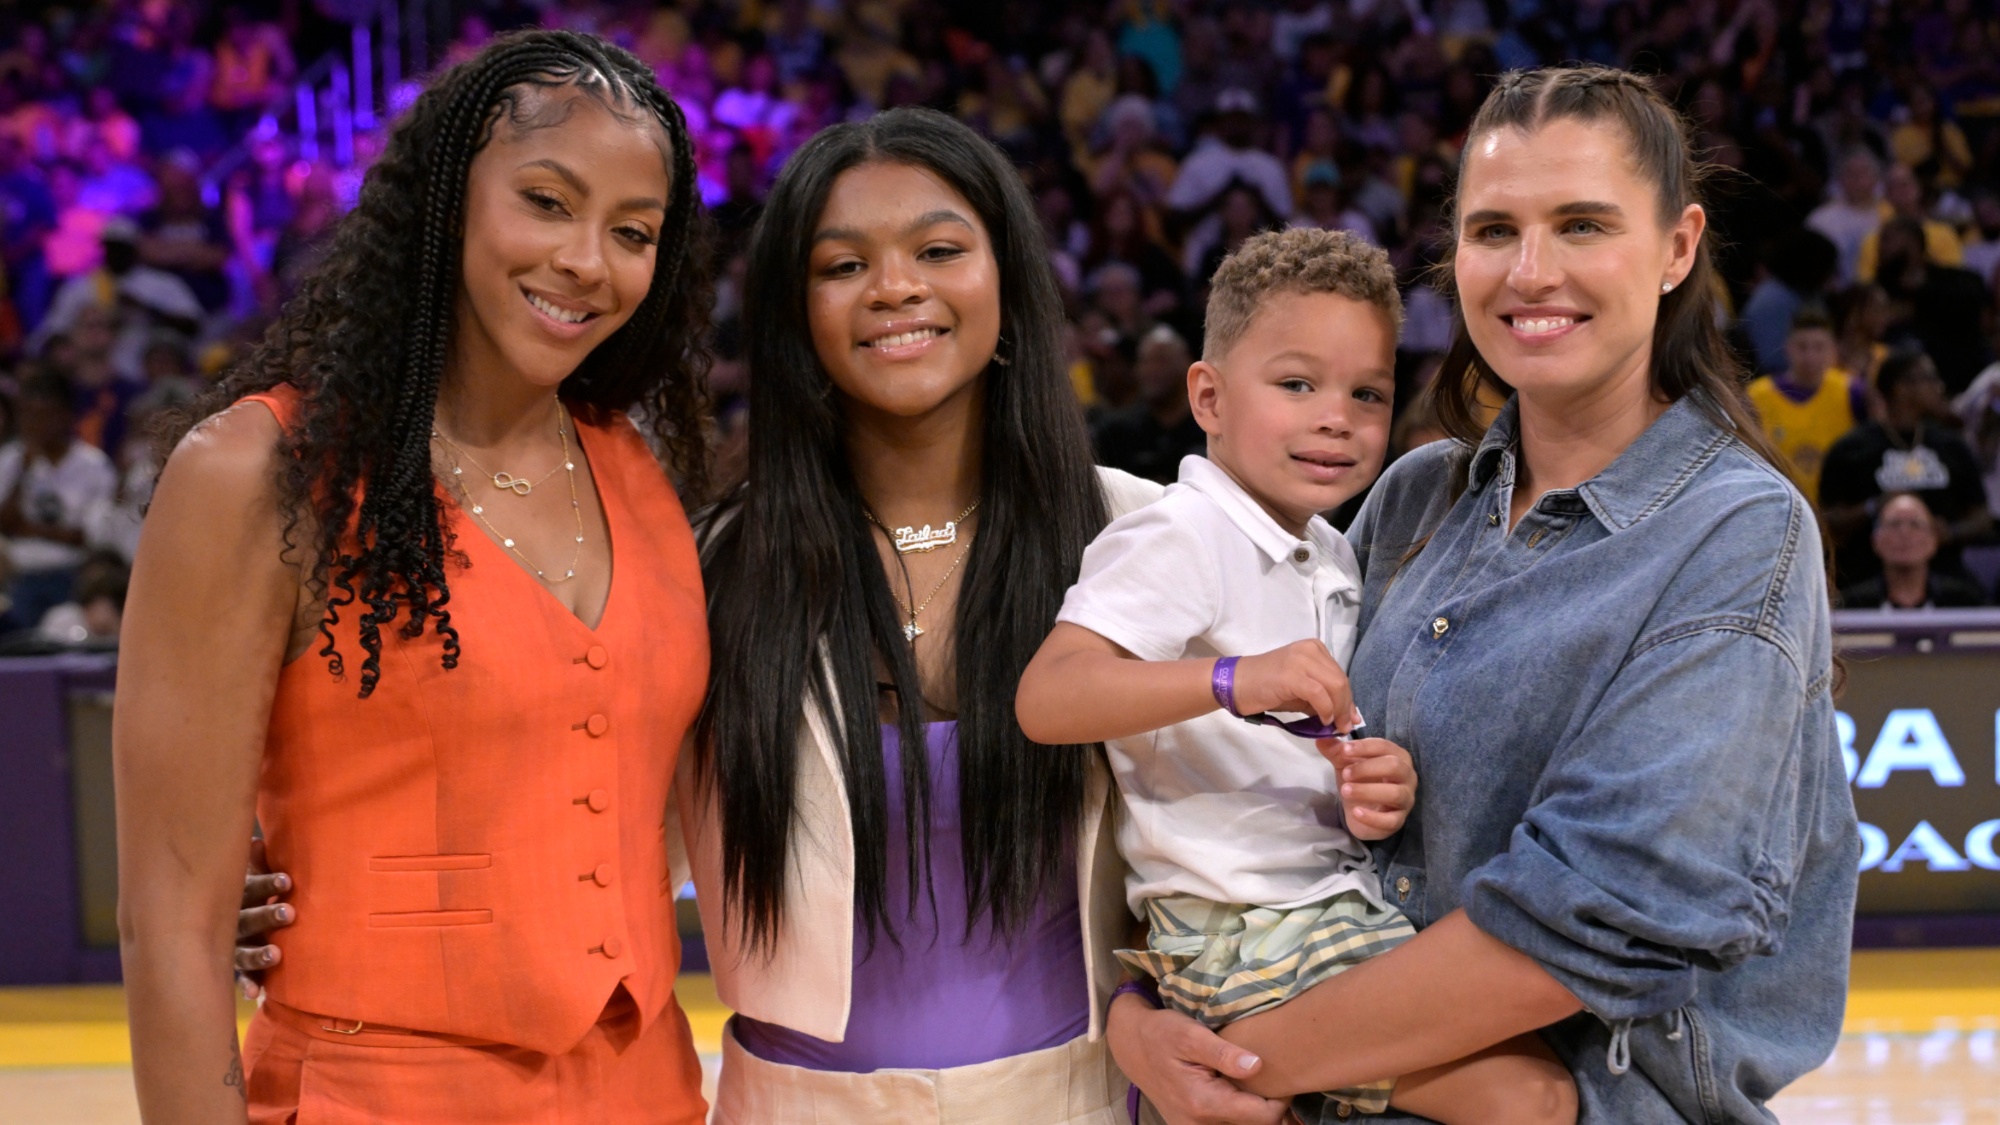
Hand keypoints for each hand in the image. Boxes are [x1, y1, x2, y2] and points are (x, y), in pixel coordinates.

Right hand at [235, 838, 294, 999]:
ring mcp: (229, 947)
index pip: (251, 888)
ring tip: (277, 954)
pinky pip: (239, 979)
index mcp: (236, 897)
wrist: (198, 919)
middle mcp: (230, 923)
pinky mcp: (232, 969)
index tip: (287, 881)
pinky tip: (256, 993)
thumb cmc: (242, 894)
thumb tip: (255, 842)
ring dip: (258, 953)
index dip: (267, 885)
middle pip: (248, 919)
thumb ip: (254, 864)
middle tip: (289, 912)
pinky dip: (247, 985)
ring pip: (242, 952)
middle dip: (267, 916)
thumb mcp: (245, 878)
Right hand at [1106, 992, 1291, 1124]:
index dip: (1281, 1099)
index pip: (1263, 1116)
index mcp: (1204, 1103)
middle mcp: (1198, 1124)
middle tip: (1270, 1077)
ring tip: (1253, 1083)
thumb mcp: (1191, 1034)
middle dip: (1268, 1105)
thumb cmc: (1162, 1034)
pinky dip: (1237, 1111)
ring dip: (1252, 1110)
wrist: (1132, 1045)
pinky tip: (1236, 1090)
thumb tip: (1257, 1065)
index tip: (1281, 1076)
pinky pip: (1226, 1124)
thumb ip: (1223, 1053)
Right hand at [1228, 641, 1356, 731]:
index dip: (1348, 700)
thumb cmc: (1267, 688)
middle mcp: (1310, 650)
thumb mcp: (1301, 691)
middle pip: (1341, 681)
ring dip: (1338, 710)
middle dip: (1346, 707)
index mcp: (1314, 649)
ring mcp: (1300, 660)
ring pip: (1335, 686)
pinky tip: (1322, 720)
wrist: (1236, 684)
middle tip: (1344, 727)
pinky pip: (1319, 694)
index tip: (1349, 719)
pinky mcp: (1291, 674)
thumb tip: (1348, 716)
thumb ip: (1323, 698)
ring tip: (1333, 725)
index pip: (1340, 675)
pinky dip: (1325, 709)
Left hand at [1318, 737, 1414, 840]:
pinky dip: (1372, 817)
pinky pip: (1390, 820)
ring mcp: (1406, 799)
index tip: (1344, 750)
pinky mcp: (1399, 820)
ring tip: (1345, 791)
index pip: (1384, 746)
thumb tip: (1321, 737)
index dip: (1364, 747)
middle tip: (1345, 773)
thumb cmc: (1359, 781)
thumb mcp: (1346, 763)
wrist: (1359, 812)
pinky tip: (1355, 812)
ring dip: (1367, 791)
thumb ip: (1336, 751)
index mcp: (1397, 756)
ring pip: (1395, 793)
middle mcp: (1407, 776)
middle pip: (1394, 766)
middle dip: (1367, 768)